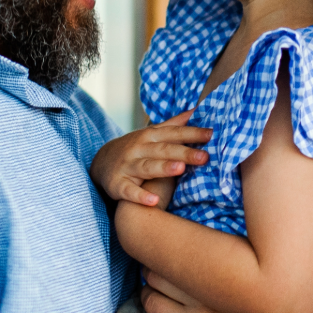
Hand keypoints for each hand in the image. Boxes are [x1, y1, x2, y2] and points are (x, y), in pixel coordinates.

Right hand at [90, 111, 211, 206]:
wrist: (100, 162)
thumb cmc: (136, 149)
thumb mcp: (152, 134)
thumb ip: (174, 124)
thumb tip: (197, 110)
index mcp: (150, 137)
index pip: (174, 134)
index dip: (192, 134)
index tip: (212, 134)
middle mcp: (139, 149)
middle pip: (164, 150)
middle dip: (184, 152)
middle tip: (204, 157)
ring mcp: (127, 166)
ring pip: (147, 167)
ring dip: (163, 168)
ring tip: (180, 169)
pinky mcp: (117, 184)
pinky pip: (129, 191)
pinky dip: (139, 196)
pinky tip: (153, 201)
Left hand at [142, 271, 312, 312]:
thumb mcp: (289, 299)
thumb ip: (279, 281)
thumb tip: (286, 264)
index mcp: (223, 286)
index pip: (178, 261)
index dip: (170, 257)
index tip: (174, 259)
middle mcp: (201, 303)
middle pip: (157, 279)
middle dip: (154, 275)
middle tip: (159, 276)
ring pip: (151, 304)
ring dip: (148, 299)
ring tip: (155, 299)